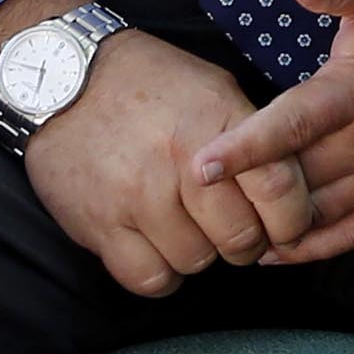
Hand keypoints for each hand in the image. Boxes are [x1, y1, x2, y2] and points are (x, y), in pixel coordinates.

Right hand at [0, 0, 313, 297]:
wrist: (61, 75)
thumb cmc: (147, 81)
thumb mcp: (212, 88)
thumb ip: (251, 137)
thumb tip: (290, 190)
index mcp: (218, 123)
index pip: (280, 190)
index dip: (292, 221)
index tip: (283, 226)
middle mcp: (181, 162)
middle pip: (240, 239)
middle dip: (243, 241)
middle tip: (228, 226)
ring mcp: (138, 197)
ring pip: (195, 262)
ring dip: (196, 252)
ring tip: (183, 224)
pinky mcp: (100, 225)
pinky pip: (149, 279)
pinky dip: (159, 272)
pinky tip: (155, 246)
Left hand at [194, 0, 353, 267]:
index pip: (291, 126)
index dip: (243, 148)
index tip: (200, 166)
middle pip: (298, 182)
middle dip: (245, 197)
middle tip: (191, 210)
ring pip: (324, 215)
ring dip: (276, 227)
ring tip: (225, 235)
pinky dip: (321, 247)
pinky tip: (287, 252)